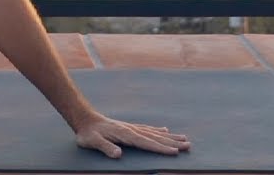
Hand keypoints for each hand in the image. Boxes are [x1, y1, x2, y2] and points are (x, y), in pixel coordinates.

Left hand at [74, 112, 190, 158]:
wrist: (84, 120)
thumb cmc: (88, 134)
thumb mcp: (93, 142)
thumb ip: (105, 148)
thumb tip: (118, 155)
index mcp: (126, 135)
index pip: (147, 143)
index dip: (161, 148)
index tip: (175, 152)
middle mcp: (132, 130)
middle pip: (156, 137)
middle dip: (172, 142)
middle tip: (188, 145)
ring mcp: (132, 128)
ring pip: (154, 132)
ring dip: (169, 136)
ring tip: (183, 138)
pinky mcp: (129, 128)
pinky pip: (147, 129)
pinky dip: (157, 131)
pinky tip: (165, 130)